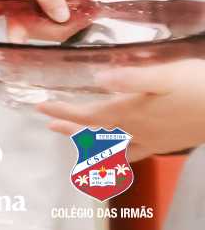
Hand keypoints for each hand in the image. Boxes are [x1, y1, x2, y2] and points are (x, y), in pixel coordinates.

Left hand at [37, 59, 204, 160]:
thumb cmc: (198, 85)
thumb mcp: (164, 74)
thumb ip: (130, 76)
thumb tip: (99, 77)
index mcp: (130, 111)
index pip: (87, 114)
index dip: (62, 111)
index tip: (41, 108)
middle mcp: (137, 130)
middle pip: (95, 132)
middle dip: (70, 127)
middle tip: (48, 125)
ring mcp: (153, 140)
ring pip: (113, 146)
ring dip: (91, 142)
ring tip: (75, 141)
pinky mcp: (167, 143)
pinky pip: (137, 154)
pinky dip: (122, 155)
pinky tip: (119, 154)